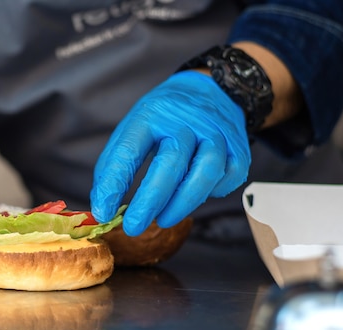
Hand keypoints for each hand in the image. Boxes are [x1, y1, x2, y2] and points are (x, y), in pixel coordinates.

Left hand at [91, 71, 250, 235]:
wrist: (210, 89)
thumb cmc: (164, 119)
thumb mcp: (134, 129)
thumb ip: (115, 165)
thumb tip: (103, 207)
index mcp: (151, 115)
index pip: (129, 150)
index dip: (114, 184)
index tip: (103, 211)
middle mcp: (186, 121)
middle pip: (170, 163)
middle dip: (150, 201)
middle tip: (133, 227)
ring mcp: (216, 132)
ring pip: (206, 172)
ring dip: (183, 203)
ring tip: (163, 220)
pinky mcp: (239, 146)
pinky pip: (230, 176)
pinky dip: (212, 193)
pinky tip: (194, 197)